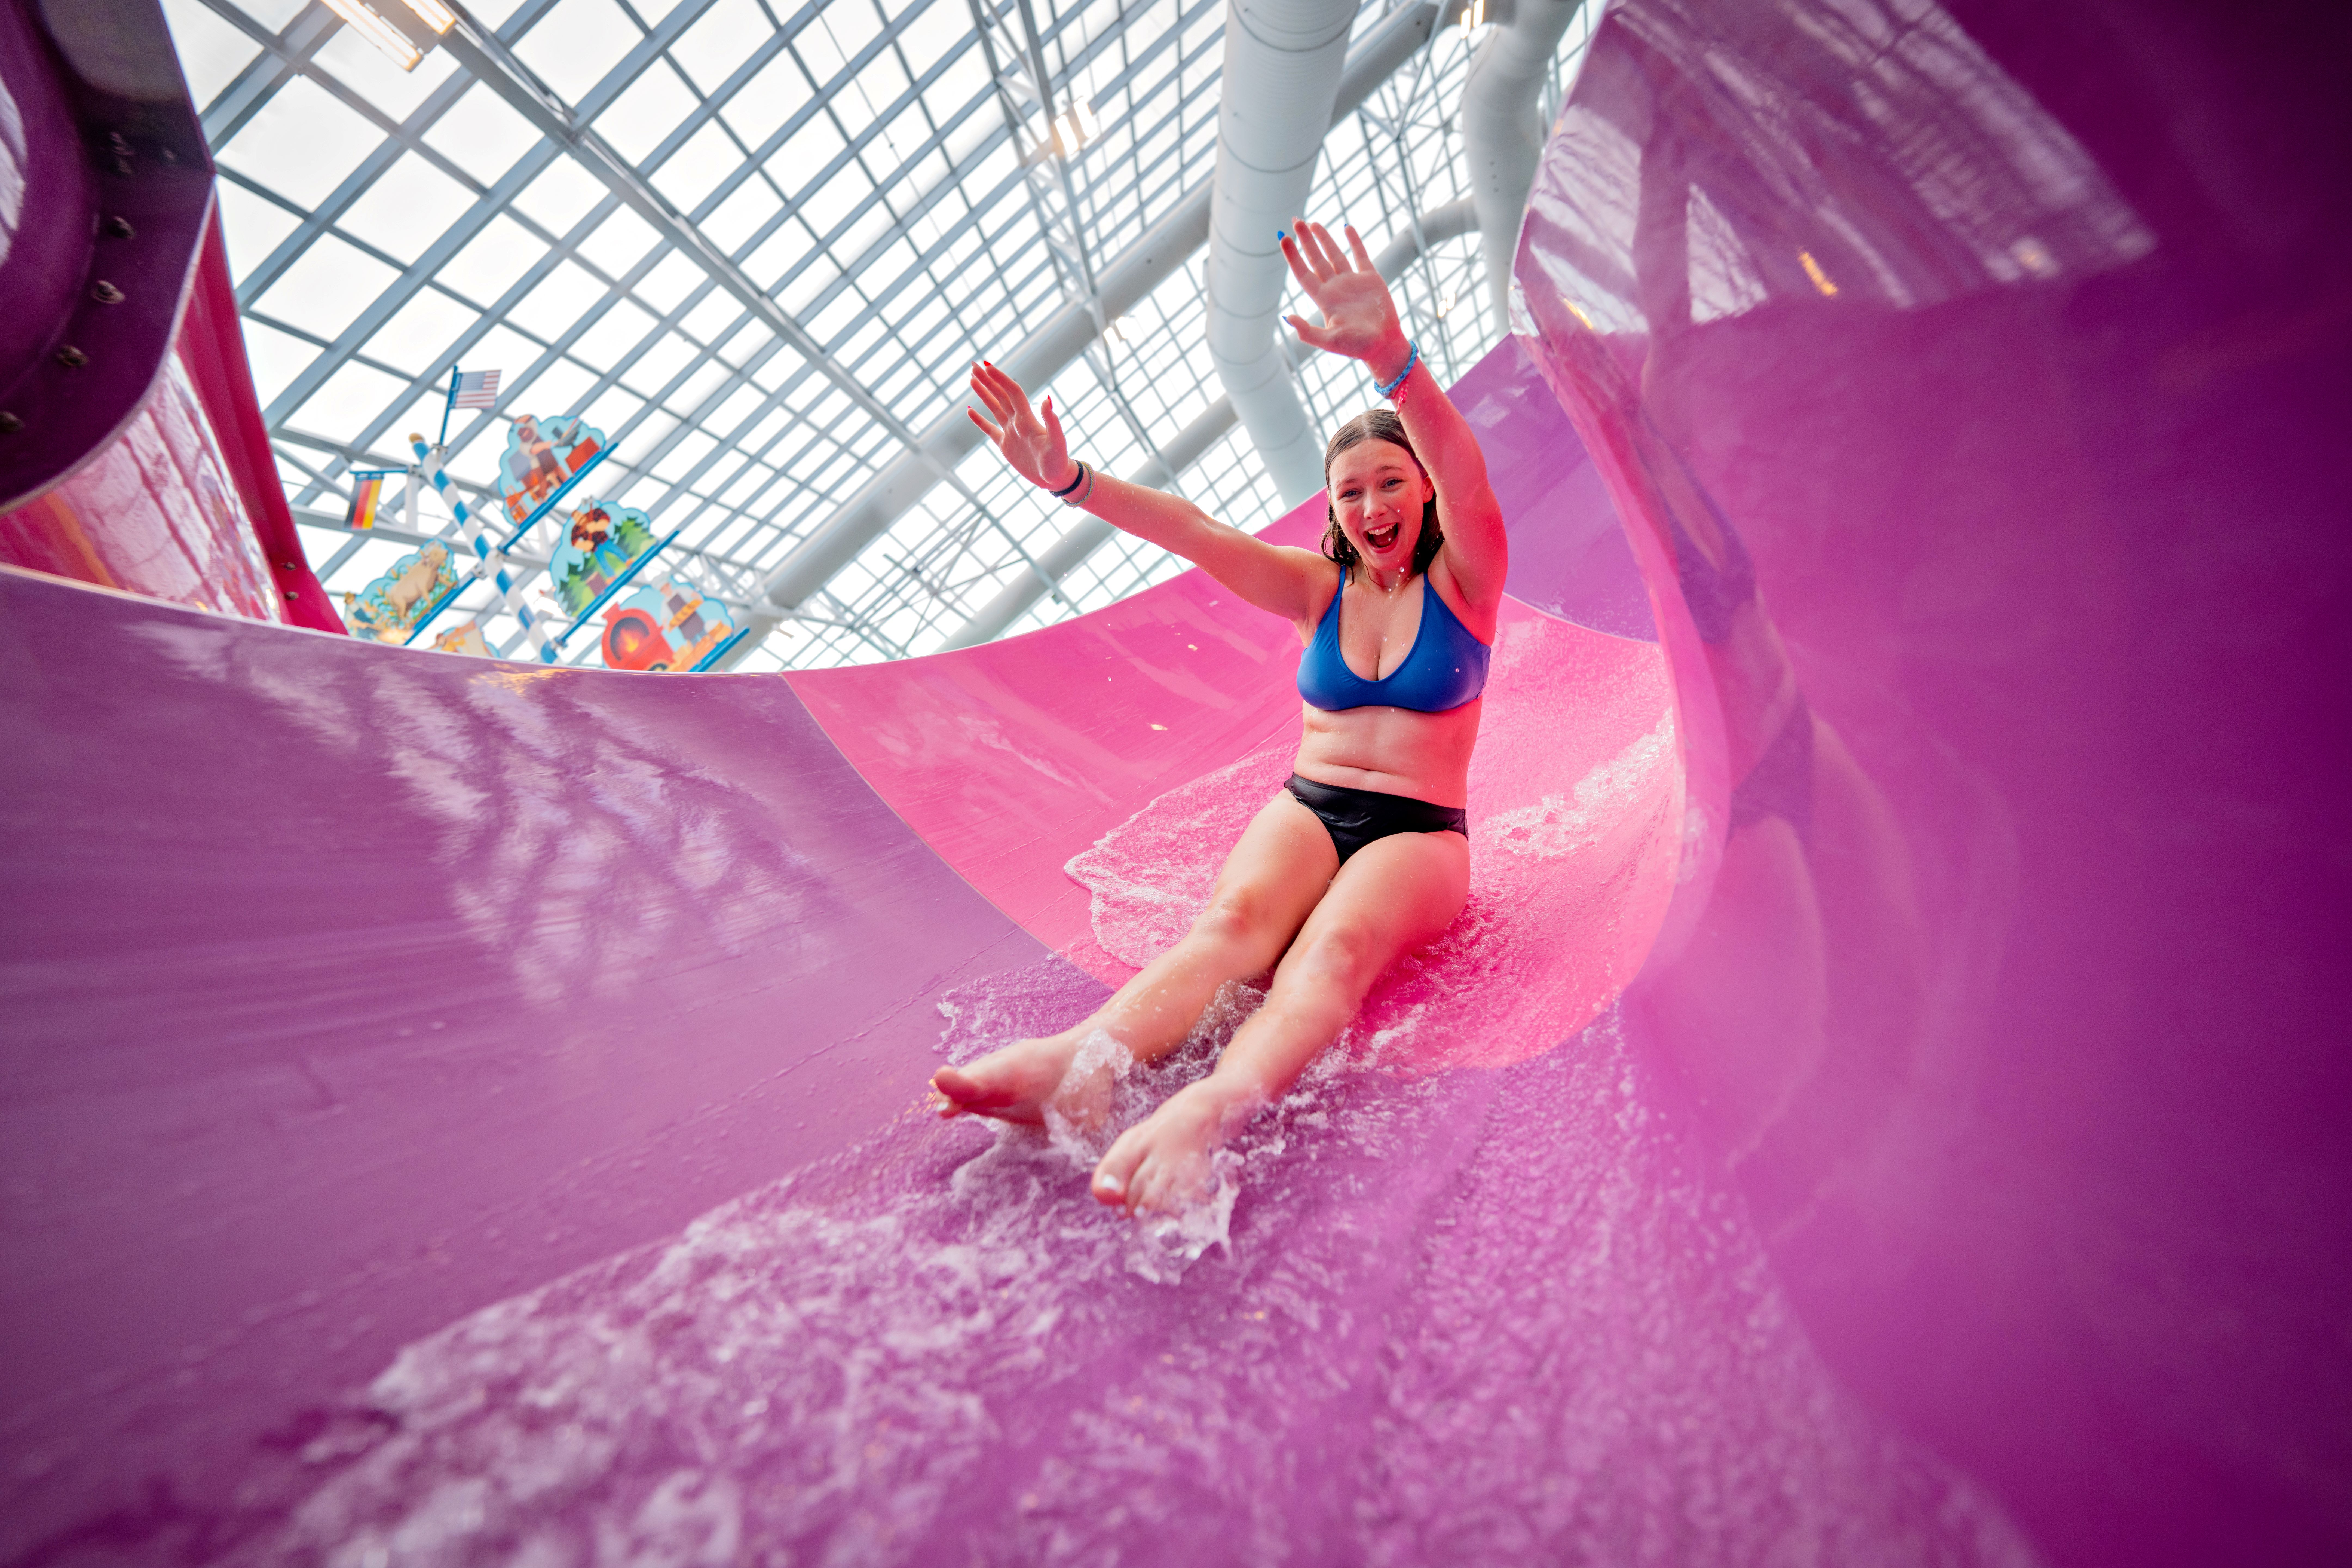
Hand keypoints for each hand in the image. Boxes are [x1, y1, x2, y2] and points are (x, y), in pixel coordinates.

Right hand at [967, 360, 1077, 492]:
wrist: (1056, 478)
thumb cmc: (1059, 461)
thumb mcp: (1057, 441)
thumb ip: (1052, 421)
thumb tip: (1047, 399)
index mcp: (1027, 419)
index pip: (1012, 392)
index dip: (1000, 379)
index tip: (987, 367)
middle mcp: (1018, 422)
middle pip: (1001, 395)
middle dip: (988, 380)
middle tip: (974, 365)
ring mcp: (1010, 433)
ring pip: (994, 407)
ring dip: (984, 393)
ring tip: (972, 379)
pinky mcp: (1005, 446)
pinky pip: (989, 429)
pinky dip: (979, 420)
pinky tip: (970, 410)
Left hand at [1281, 219, 1410, 381]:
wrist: (1384, 346)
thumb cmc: (1357, 347)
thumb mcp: (1329, 341)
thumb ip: (1307, 332)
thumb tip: (1287, 317)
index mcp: (1324, 300)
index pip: (1303, 273)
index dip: (1293, 256)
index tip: (1284, 239)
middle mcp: (1335, 288)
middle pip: (1316, 259)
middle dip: (1306, 241)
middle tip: (1296, 221)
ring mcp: (1352, 282)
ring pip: (1334, 255)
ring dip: (1324, 239)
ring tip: (1313, 224)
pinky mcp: (1371, 279)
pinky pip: (1360, 256)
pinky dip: (1354, 241)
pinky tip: (1346, 228)